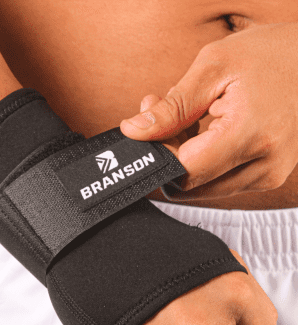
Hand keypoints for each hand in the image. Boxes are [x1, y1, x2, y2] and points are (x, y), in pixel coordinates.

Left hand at [120, 23, 297, 200]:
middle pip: (191, 185)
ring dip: (186, 160)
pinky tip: (206, 132)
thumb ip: (171, 108)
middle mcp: (264, 165)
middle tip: (167, 120)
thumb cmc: (271, 54)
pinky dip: (205, 162)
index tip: (151, 132)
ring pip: (204, 188)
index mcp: (249, 135)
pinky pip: (222, 182)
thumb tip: (135, 131)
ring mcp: (269, 175)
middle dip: (170, 157)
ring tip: (189, 121)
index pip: (185, 172)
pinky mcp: (268, 176)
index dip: (160, 156)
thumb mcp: (213, 68)